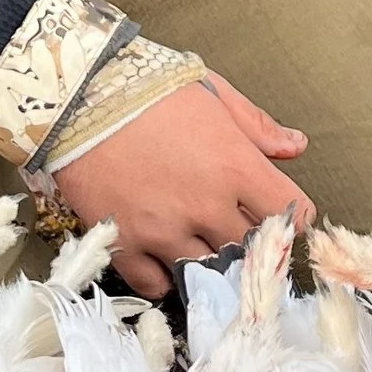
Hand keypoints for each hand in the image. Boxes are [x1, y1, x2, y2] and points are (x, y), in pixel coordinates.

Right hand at [52, 70, 308, 297]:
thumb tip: (297, 147)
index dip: (289, 212)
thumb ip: (257, 125)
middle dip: (249, 238)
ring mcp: (164, 231)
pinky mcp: (124, 244)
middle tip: (232, 222)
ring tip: (196, 236)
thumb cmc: (147, 86)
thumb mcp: (211, 90)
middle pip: (251, 248)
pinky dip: (164, 275)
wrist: (75, 94)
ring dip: (208, 257)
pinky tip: (162, 254)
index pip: (292, 213)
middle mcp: (206, 206)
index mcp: (236, 166)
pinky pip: (157, 284)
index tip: (274, 208)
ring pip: (208, 271)